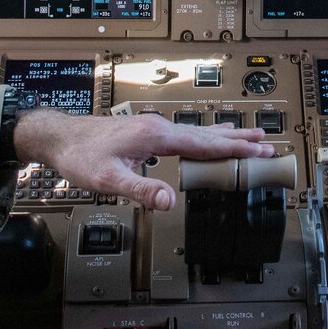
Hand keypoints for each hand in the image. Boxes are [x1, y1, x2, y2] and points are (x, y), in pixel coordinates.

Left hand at [15, 108, 271, 209]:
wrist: (59, 137)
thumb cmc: (80, 156)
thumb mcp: (108, 178)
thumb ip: (140, 189)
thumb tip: (169, 201)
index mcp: (156, 135)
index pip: (205, 144)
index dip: (235, 150)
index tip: (260, 151)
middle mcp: (159, 127)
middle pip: (208, 134)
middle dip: (239, 141)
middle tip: (268, 143)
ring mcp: (153, 128)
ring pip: (198, 133)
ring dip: (225, 137)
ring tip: (249, 137)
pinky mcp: (147, 133)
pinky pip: (186, 135)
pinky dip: (206, 138)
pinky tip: (207, 140)